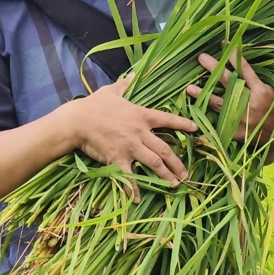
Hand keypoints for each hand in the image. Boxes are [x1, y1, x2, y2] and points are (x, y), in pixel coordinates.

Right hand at [71, 76, 198, 201]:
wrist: (78, 120)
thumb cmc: (94, 104)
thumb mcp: (111, 90)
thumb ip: (125, 84)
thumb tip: (132, 75)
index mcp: (141, 115)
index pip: (167, 119)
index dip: (182, 124)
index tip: (195, 129)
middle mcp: (140, 132)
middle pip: (164, 149)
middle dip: (177, 162)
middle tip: (185, 173)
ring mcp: (130, 146)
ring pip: (154, 162)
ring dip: (166, 175)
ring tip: (175, 184)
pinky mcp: (117, 158)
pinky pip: (129, 176)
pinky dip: (135, 189)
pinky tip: (139, 199)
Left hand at [186, 51, 273, 160]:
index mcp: (263, 92)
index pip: (246, 70)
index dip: (234, 57)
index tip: (224, 45)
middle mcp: (250, 104)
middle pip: (228, 83)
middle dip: (214, 68)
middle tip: (201, 57)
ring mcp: (242, 119)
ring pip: (218, 104)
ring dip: (203, 95)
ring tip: (189, 88)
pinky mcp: (236, 132)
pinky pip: (219, 123)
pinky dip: (207, 120)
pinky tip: (194, 114)